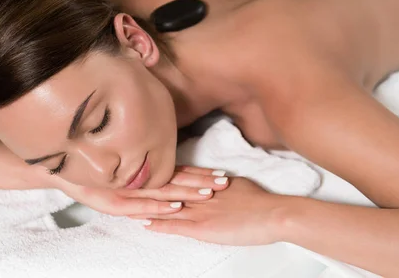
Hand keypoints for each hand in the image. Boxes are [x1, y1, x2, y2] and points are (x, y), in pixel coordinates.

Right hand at [48, 165, 229, 216]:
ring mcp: (129, 190)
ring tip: (208, 194)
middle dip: (201, 183)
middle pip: (176, 180)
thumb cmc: (93, 171)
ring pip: (163, 191)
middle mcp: (140, 179)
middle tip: (224, 183)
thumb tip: (166, 174)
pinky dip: (159, 206)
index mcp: (145, 172)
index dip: (199, 173)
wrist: (60, 170)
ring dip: (187, 193)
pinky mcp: (116, 201)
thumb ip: (143, 167)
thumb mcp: (122, 169)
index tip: (220, 173)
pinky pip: (142, 204)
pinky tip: (175, 207)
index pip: (178, 172)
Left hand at [138, 177, 285, 245]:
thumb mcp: (237, 185)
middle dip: (146, 186)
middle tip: (125, 183)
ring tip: (126, 204)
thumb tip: (216, 182)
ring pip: (166, 206)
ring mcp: (200, 209)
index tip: (144, 172)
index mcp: (208, 181)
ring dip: (146, 206)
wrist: (274, 213)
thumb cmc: (261, 201)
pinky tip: (145, 224)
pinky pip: (176, 225)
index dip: (160, 174)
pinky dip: (159, 224)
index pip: (179, 175)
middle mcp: (200, 192)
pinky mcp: (203, 227)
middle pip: (167, 187)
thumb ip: (221, 184)